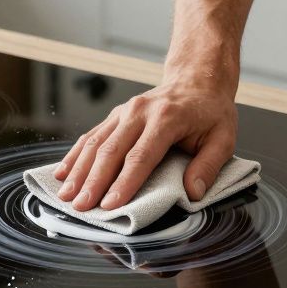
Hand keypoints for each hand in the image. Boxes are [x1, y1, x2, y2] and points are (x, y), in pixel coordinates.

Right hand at [53, 78, 237, 211]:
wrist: (196, 80)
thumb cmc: (210, 113)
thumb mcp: (223, 138)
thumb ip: (208, 166)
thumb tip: (193, 193)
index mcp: (166, 118)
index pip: (141, 156)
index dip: (124, 182)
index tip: (111, 205)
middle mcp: (139, 112)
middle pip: (111, 150)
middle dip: (93, 182)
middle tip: (81, 207)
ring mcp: (123, 112)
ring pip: (95, 143)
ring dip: (78, 171)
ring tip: (66, 196)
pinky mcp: (115, 116)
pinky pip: (91, 136)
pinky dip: (74, 156)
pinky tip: (62, 173)